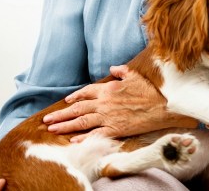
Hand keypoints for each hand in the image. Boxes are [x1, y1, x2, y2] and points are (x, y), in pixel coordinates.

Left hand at [42, 65, 196, 141]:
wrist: (162, 107)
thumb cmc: (149, 90)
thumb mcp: (134, 75)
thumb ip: (121, 71)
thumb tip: (112, 67)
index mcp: (108, 88)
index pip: (86, 92)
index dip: (74, 97)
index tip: (66, 101)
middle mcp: (104, 103)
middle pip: (77, 109)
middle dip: (60, 114)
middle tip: (46, 120)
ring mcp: (108, 117)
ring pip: (81, 122)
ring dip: (64, 126)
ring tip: (52, 130)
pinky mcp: (114, 130)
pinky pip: (94, 134)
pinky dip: (82, 138)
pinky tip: (72, 140)